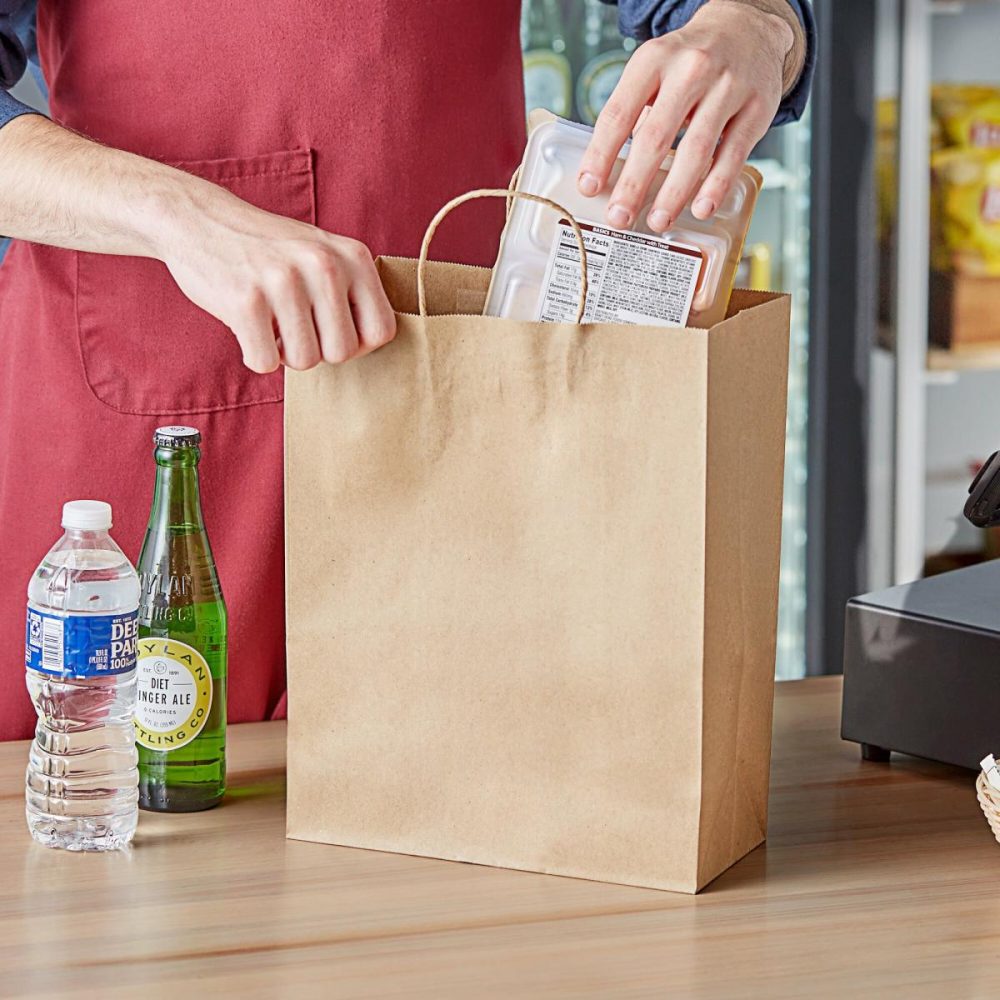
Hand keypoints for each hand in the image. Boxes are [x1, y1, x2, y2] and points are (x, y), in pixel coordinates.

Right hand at [155, 182, 395, 373]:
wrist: (198, 218)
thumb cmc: (267, 248)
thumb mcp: (323, 252)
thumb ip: (353, 290)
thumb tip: (374, 344)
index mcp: (352, 256)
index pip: (382, 331)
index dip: (358, 344)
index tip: (331, 332)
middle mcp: (323, 265)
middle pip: (343, 353)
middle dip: (318, 350)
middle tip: (294, 326)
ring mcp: (284, 281)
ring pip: (306, 361)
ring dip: (285, 354)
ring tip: (271, 323)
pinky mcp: (245, 301)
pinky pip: (266, 362)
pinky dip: (255, 355)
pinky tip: (247, 327)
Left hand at [577, 0, 791, 231]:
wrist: (747, 29)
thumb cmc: (690, 60)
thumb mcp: (654, 70)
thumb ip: (634, 113)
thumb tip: (609, 172)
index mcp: (653, 60)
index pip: (619, 113)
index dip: (601, 154)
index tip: (589, 186)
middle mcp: (690, 70)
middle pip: (655, 136)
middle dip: (634, 184)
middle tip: (619, 217)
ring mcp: (727, 88)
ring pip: (696, 150)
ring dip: (674, 193)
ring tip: (658, 220)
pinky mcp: (757, 108)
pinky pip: (734, 154)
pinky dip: (716, 186)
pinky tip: (701, 207)